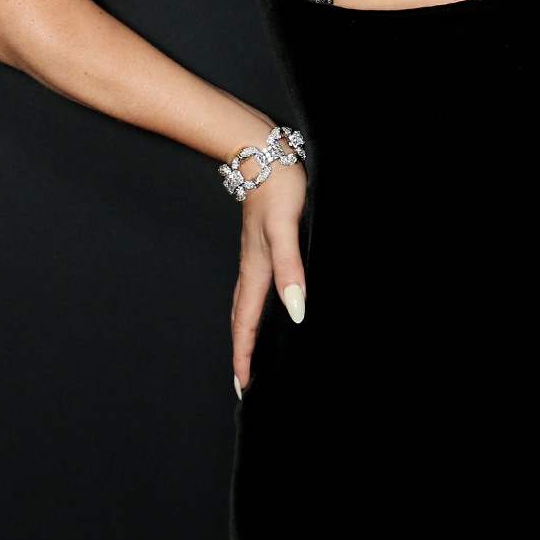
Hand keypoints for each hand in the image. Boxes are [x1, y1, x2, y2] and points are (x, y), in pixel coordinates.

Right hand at [229, 157, 307, 395]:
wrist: (263, 152)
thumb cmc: (277, 187)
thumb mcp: (286, 228)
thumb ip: (290, 268)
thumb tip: (296, 310)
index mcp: (256, 269)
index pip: (247, 322)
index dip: (244, 355)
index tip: (243, 386)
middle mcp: (254, 266)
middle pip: (244, 317)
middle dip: (243, 350)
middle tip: (245, 381)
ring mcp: (257, 254)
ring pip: (250, 301)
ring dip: (249, 329)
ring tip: (254, 351)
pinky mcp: (265, 241)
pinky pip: (258, 284)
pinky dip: (259, 305)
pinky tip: (273, 302)